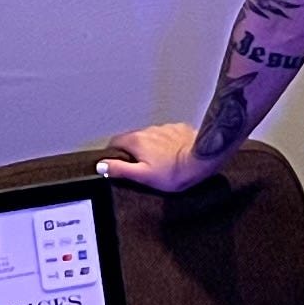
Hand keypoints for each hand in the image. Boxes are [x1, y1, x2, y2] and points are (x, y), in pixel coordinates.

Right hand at [101, 121, 216, 193]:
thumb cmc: (174, 172)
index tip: (116, 162)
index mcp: (136, 141)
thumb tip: (101, 165)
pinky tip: (172, 154)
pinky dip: (165, 143)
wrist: (202, 160)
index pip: (115, 142)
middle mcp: (148, 130)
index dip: (113, 153)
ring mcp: (164, 128)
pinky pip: (166, 135)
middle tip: (139, 166)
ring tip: (158, 162)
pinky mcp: (179, 129)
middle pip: (132, 138)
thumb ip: (120, 169)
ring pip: (150, 136)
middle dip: (132, 150)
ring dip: (150, 146)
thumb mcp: (143, 176)